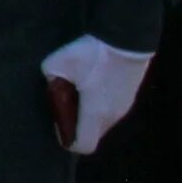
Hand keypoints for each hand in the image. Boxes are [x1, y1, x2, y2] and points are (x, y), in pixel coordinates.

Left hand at [41, 35, 154, 154]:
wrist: (127, 37)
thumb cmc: (92, 55)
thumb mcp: (57, 63)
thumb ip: (50, 77)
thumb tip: (51, 81)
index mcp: (94, 114)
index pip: (83, 145)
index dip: (67, 139)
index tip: (58, 122)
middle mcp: (112, 115)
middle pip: (93, 133)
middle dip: (77, 124)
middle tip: (64, 104)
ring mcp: (124, 105)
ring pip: (103, 120)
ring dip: (89, 113)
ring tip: (77, 91)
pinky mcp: (131, 94)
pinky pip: (111, 108)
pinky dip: (100, 103)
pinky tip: (92, 83)